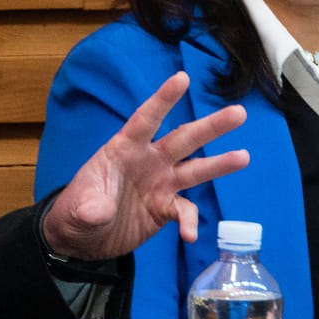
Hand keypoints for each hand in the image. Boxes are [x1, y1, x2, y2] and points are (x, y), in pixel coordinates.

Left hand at [41, 71, 247, 260]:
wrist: (80, 240)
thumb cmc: (74, 213)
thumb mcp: (77, 209)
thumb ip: (90, 206)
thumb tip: (100, 210)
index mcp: (124, 149)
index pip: (146, 120)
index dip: (163, 100)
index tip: (182, 78)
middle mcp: (148, 161)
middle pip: (183, 139)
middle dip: (211, 127)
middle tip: (238, 113)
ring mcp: (159, 184)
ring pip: (195, 170)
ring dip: (219, 164)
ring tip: (244, 157)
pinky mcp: (164, 208)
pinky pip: (184, 211)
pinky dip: (189, 222)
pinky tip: (190, 237)